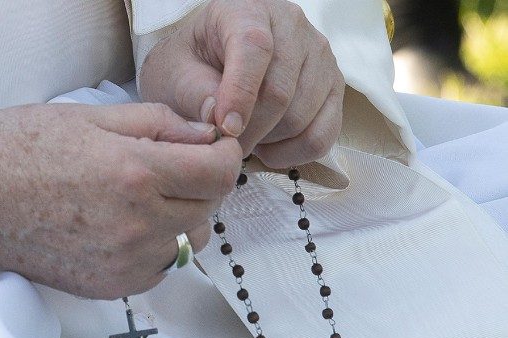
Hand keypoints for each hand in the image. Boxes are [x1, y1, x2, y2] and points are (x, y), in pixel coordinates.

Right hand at [0, 103, 242, 298]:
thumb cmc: (16, 148)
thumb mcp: (90, 115)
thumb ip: (158, 124)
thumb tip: (204, 135)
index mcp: (134, 173)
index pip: (220, 173)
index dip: (224, 154)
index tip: (212, 147)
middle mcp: (136, 225)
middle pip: (209, 208)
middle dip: (201, 182)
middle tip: (170, 165)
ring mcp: (122, 262)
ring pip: (188, 241)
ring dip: (180, 217)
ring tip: (142, 196)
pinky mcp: (108, 286)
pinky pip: (158, 268)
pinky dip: (155, 246)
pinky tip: (123, 224)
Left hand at [139, 0, 344, 167]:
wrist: (208, 66)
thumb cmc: (190, 67)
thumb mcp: (175, 75)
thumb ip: (194, 93)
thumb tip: (220, 119)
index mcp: (246, 10)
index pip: (254, 48)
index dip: (240, 94)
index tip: (225, 128)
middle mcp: (292, 25)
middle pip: (280, 92)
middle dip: (249, 130)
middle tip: (225, 145)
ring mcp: (319, 56)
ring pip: (301, 117)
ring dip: (268, 142)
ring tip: (244, 138)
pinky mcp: (333, 87)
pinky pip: (323, 134)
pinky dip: (293, 153)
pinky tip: (269, 147)